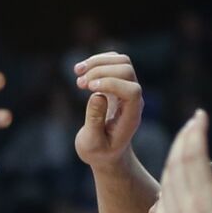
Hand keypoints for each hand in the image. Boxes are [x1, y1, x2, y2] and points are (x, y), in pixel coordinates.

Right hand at [74, 52, 143, 168]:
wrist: (106, 151)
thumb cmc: (99, 151)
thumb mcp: (91, 144)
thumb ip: (94, 122)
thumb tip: (98, 95)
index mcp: (131, 117)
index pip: (132, 91)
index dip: (112, 84)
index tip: (89, 90)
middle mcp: (134, 100)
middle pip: (127, 70)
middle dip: (101, 72)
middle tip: (79, 84)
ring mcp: (127, 89)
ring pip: (121, 60)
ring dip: (98, 62)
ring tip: (77, 73)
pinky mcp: (118, 83)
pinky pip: (113, 61)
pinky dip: (96, 61)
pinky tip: (80, 71)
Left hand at [156, 110, 211, 212]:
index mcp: (206, 203)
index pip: (194, 156)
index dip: (195, 133)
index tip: (200, 115)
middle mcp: (184, 209)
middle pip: (176, 163)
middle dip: (184, 138)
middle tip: (193, 122)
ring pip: (166, 181)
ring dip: (173, 158)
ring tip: (183, 146)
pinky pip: (161, 202)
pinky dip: (166, 184)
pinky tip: (171, 185)